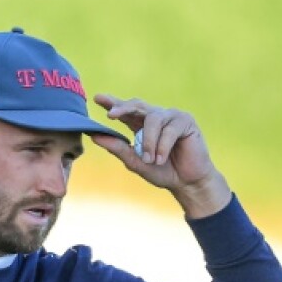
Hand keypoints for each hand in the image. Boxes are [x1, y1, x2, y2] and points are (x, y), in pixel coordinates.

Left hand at [90, 94, 231, 217]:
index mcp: (141, 125)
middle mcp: (155, 117)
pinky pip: (169, 129)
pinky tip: (161, 159)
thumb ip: (118, 148)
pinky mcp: (186, 121)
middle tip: (110, 115)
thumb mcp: (135, 162)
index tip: (97, 98)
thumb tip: (95, 136)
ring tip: (149, 160)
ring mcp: (171, 117)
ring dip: (148, 141)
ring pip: (153, 120)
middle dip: (123, 108)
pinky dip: (163, 146)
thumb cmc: (162, 171)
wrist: (187, 183)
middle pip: (136, 105)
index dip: (113, 103)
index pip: (125, 110)